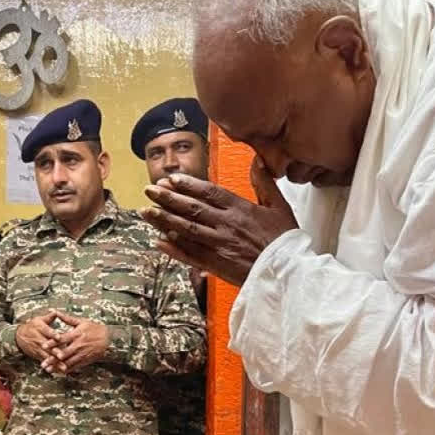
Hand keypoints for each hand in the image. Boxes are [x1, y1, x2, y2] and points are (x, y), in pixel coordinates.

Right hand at [15, 311, 58, 362]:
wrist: (19, 335)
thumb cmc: (32, 326)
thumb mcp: (39, 319)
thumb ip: (49, 317)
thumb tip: (56, 311)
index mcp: (40, 328)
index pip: (47, 331)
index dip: (53, 334)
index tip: (59, 337)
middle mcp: (39, 339)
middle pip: (48, 346)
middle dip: (55, 352)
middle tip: (62, 356)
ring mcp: (38, 349)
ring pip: (47, 356)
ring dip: (55, 362)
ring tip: (63, 367)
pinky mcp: (38, 355)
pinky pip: (45, 361)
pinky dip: (51, 367)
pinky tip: (58, 371)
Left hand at [42, 311, 109, 373]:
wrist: (109, 338)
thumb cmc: (94, 328)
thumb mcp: (81, 321)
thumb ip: (67, 319)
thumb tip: (55, 312)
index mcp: (76, 334)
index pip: (62, 339)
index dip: (52, 342)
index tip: (43, 345)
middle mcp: (79, 345)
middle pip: (64, 352)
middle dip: (53, 358)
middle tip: (43, 363)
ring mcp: (82, 353)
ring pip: (68, 361)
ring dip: (58, 366)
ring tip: (48, 370)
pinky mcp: (86, 360)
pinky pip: (75, 366)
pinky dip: (67, 370)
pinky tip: (59, 372)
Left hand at [140, 157, 297, 286]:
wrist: (288, 274)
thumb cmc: (285, 241)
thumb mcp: (279, 207)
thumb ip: (265, 184)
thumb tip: (257, 161)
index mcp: (240, 209)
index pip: (209, 192)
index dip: (188, 185)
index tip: (171, 179)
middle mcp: (226, 225)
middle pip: (191, 208)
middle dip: (168, 198)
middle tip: (150, 189)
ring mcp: (219, 245)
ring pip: (186, 230)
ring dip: (164, 220)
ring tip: (146, 211)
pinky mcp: (217, 265)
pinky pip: (190, 255)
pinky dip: (174, 249)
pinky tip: (159, 242)